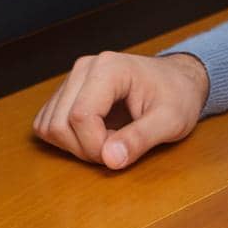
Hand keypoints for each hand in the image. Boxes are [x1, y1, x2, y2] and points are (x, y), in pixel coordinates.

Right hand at [32, 51, 209, 167]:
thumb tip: (110, 159)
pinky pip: (48, 124)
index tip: (121, 153)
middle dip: (86, 149)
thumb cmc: (178, 96)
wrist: (179, 81)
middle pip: (60, 123)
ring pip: (49, 126)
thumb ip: (141, 139)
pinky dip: (68, 140)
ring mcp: (73, 78)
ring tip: (110, 139)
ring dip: (76, 146)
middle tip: (118, 148)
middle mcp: (85, 68)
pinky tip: (96, 136)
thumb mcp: (171, 121)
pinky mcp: (67, 92)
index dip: (96, 146)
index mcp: (109, 68)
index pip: (80, 116)